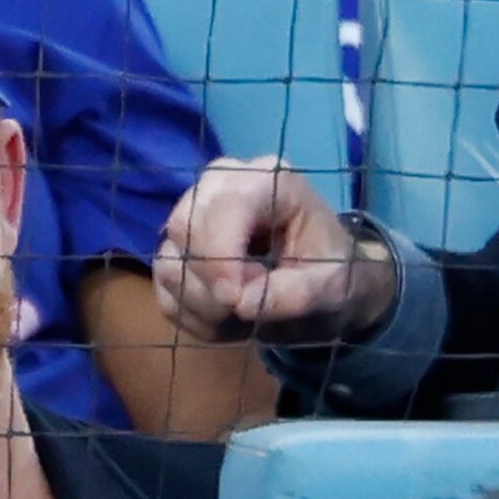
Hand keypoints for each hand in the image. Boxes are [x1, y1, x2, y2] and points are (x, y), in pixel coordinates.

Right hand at [153, 156, 397, 345]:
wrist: (318, 283)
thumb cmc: (331, 272)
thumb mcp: (334, 285)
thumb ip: (300, 292)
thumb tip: (242, 302)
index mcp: (268, 181)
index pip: (224, 205)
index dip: (220, 256)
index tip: (236, 301)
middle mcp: (221, 186)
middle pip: (183, 227)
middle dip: (210, 282)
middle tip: (245, 306)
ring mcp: (192, 217)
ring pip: (168, 262)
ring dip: (203, 304)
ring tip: (241, 314)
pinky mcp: (174, 250)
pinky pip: (163, 288)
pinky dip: (191, 315)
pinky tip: (224, 317)